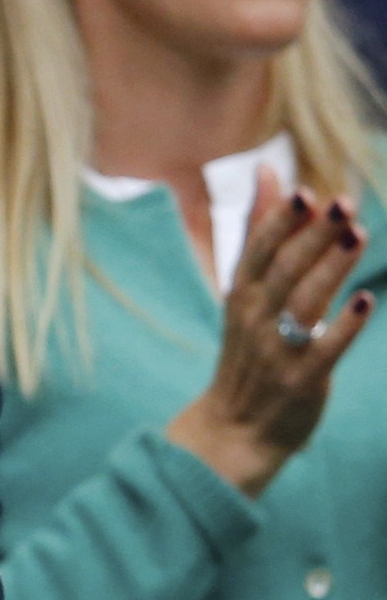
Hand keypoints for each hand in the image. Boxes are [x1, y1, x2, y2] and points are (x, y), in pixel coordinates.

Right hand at [167, 168, 372, 496]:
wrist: (235, 427)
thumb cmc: (249, 350)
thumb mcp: (246, 289)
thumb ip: (260, 232)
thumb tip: (268, 172)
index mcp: (240, 294)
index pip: (256, 250)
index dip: (278, 221)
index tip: (303, 192)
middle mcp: (253, 319)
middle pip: (282, 270)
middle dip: (311, 236)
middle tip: (342, 205)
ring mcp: (274, 350)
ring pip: (303, 303)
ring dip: (330, 269)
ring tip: (356, 237)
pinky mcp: (300, 380)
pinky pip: (322, 351)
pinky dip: (343, 328)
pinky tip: (365, 303)